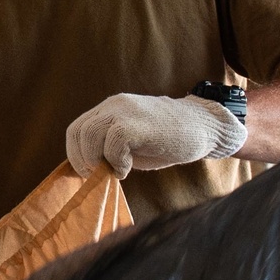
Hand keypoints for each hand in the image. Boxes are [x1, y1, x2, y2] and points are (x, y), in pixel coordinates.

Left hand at [66, 93, 244, 177]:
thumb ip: (109, 146)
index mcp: (111, 108)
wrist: (205, 126)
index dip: (75, 153)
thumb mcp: (133, 140)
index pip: (76, 128)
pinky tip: (128, 169)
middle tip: (99, 175)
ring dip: (97, 160)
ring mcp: (125, 112)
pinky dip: (116, 162)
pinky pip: (112, 144)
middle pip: (77, 132)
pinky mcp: (137, 124)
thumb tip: (88, 169)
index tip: (88, 172)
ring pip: (89, 136)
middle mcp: (114, 105)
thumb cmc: (171, 139)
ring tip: (117, 170)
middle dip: (82, 159)